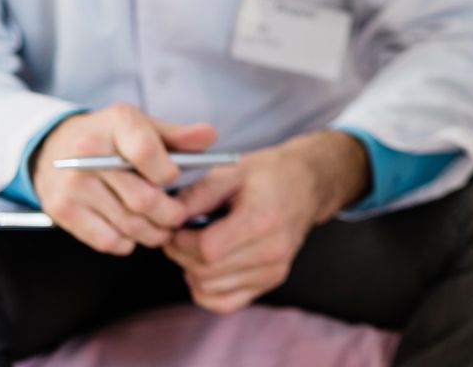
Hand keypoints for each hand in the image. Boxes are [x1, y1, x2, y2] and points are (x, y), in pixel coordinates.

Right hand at [30, 103, 216, 255]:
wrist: (53, 148)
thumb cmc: (110, 137)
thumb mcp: (142, 125)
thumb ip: (178, 134)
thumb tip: (210, 136)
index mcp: (116, 123)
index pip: (147, 152)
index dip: (168, 172)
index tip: (173, 178)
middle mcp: (90, 153)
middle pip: (143, 198)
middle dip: (169, 213)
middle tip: (178, 216)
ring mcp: (73, 184)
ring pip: (129, 223)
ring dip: (153, 232)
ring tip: (162, 228)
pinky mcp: (62, 210)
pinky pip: (107, 240)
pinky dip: (127, 243)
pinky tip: (133, 232)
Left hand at [162, 130, 370, 314]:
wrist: (306, 184)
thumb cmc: (269, 173)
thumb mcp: (231, 170)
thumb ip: (197, 194)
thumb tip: (166, 217)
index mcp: (263, 219)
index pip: (207, 249)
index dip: (181, 241)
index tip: (175, 226)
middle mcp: (272, 250)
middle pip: (206, 272)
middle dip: (181, 254)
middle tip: (178, 235)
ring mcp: (274, 270)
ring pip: (210, 289)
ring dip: (191, 270)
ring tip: (194, 246)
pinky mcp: (271, 280)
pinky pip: (225, 302)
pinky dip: (206, 290)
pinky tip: (206, 267)